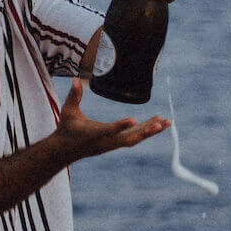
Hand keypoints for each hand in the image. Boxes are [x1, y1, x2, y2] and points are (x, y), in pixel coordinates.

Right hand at [54, 77, 168, 161]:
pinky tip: (158, 125)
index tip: (134, 120)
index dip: (121, 126)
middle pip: (129, 138)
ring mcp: (111, 144)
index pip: (109, 130)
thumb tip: (75, 79)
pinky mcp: (115, 144)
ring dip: (150, 131)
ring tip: (167, 122)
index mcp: (94, 133)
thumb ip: (73, 96)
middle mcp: (105, 141)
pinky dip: (146, 132)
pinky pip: (134, 138)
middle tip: (161, 123)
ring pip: (134, 138)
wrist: (64, 150)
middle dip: (145, 131)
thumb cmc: (66, 128)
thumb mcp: (67, 111)